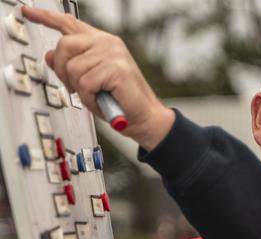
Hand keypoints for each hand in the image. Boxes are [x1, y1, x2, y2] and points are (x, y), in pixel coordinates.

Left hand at [21, 6, 174, 150]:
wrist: (144, 116)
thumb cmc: (120, 100)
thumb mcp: (89, 81)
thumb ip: (71, 65)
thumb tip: (50, 57)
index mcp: (102, 42)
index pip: (69, 23)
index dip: (46, 18)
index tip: (29, 12)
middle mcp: (108, 43)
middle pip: (64, 46)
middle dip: (63, 71)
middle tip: (76, 87)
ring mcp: (113, 54)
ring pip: (73, 68)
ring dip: (80, 89)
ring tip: (96, 95)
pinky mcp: (116, 68)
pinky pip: (85, 83)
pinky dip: (89, 98)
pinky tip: (102, 100)